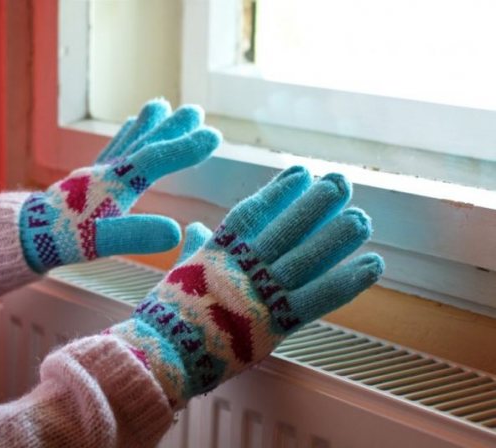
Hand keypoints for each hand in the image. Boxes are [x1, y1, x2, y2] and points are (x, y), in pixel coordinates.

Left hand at [19, 99, 220, 271]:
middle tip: (195, 111)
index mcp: (116, 184)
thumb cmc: (64, 238)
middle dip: (172, 129)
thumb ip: (135, 235)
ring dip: (147, 126)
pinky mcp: (88, 178)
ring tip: (160, 106)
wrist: (27, 233)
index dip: (185, 147)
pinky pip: (113, 150)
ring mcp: (97, 172)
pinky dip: (126, 137)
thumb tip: (175, 231)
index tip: (214, 135)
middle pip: (145, 144)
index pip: (156, 159)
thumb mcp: (101, 242)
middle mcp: (108, 172)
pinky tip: (129, 131)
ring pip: (128, 142)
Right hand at [110, 166, 383, 407]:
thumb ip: (196, 247)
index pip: (252, 213)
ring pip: (306, 258)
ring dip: (336, 237)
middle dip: (315, 204)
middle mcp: (242, 267)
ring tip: (361, 217)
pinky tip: (372, 264)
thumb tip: (196, 227)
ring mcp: (260, 294)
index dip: (278, 191)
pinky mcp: (276, 323)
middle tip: (340, 182)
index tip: (301, 172)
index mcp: (217, 251)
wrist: (162, 354)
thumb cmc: (167, 314)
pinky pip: (318, 298)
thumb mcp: (179, 271)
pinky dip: (347, 281)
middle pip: (286, 229)